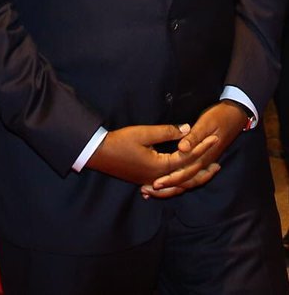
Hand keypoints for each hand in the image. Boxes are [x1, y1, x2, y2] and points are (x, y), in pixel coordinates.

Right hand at [86, 123, 218, 189]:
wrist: (97, 153)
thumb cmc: (119, 142)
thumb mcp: (143, 133)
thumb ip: (167, 132)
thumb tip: (188, 129)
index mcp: (160, 166)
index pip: (187, 158)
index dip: (201, 147)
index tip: (213, 138)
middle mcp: (159, 178)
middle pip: (188, 176)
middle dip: (204, 167)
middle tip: (219, 161)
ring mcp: (152, 182)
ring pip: (180, 184)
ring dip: (195, 178)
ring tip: (207, 173)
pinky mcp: (146, 181)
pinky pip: (169, 187)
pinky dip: (180, 184)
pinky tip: (183, 181)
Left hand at [140, 102, 246, 197]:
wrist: (236, 115)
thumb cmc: (219, 117)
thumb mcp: (205, 124)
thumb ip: (193, 137)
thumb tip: (182, 148)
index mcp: (204, 156)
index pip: (186, 173)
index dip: (170, 179)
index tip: (155, 183)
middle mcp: (205, 163)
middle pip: (186, 182)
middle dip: (167, 187)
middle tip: (147, 190)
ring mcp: (205, 162)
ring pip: (189, 181)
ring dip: (172, 187)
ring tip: (153, 190)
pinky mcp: (203, 159)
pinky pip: (191, 175)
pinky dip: (179, 180)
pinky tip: (167, 181)